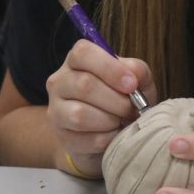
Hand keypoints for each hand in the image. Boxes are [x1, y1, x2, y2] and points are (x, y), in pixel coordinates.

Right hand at [46, 39, 156, 176]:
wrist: (109, 130)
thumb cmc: (121, 97)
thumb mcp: (134, 78)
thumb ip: (137, 71)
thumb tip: (134, 76)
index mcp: (77, 60)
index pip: (83, 53)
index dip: (110, 68)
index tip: (131, 84)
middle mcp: (60, 81)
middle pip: (84, 85)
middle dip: (116, 100)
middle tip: (132, 108)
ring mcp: (56, 109)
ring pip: (80, 114)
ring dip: (110, 120)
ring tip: (121, 121)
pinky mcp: (61, 136)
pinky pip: (84, 139)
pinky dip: (106, 138)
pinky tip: (113, 134)